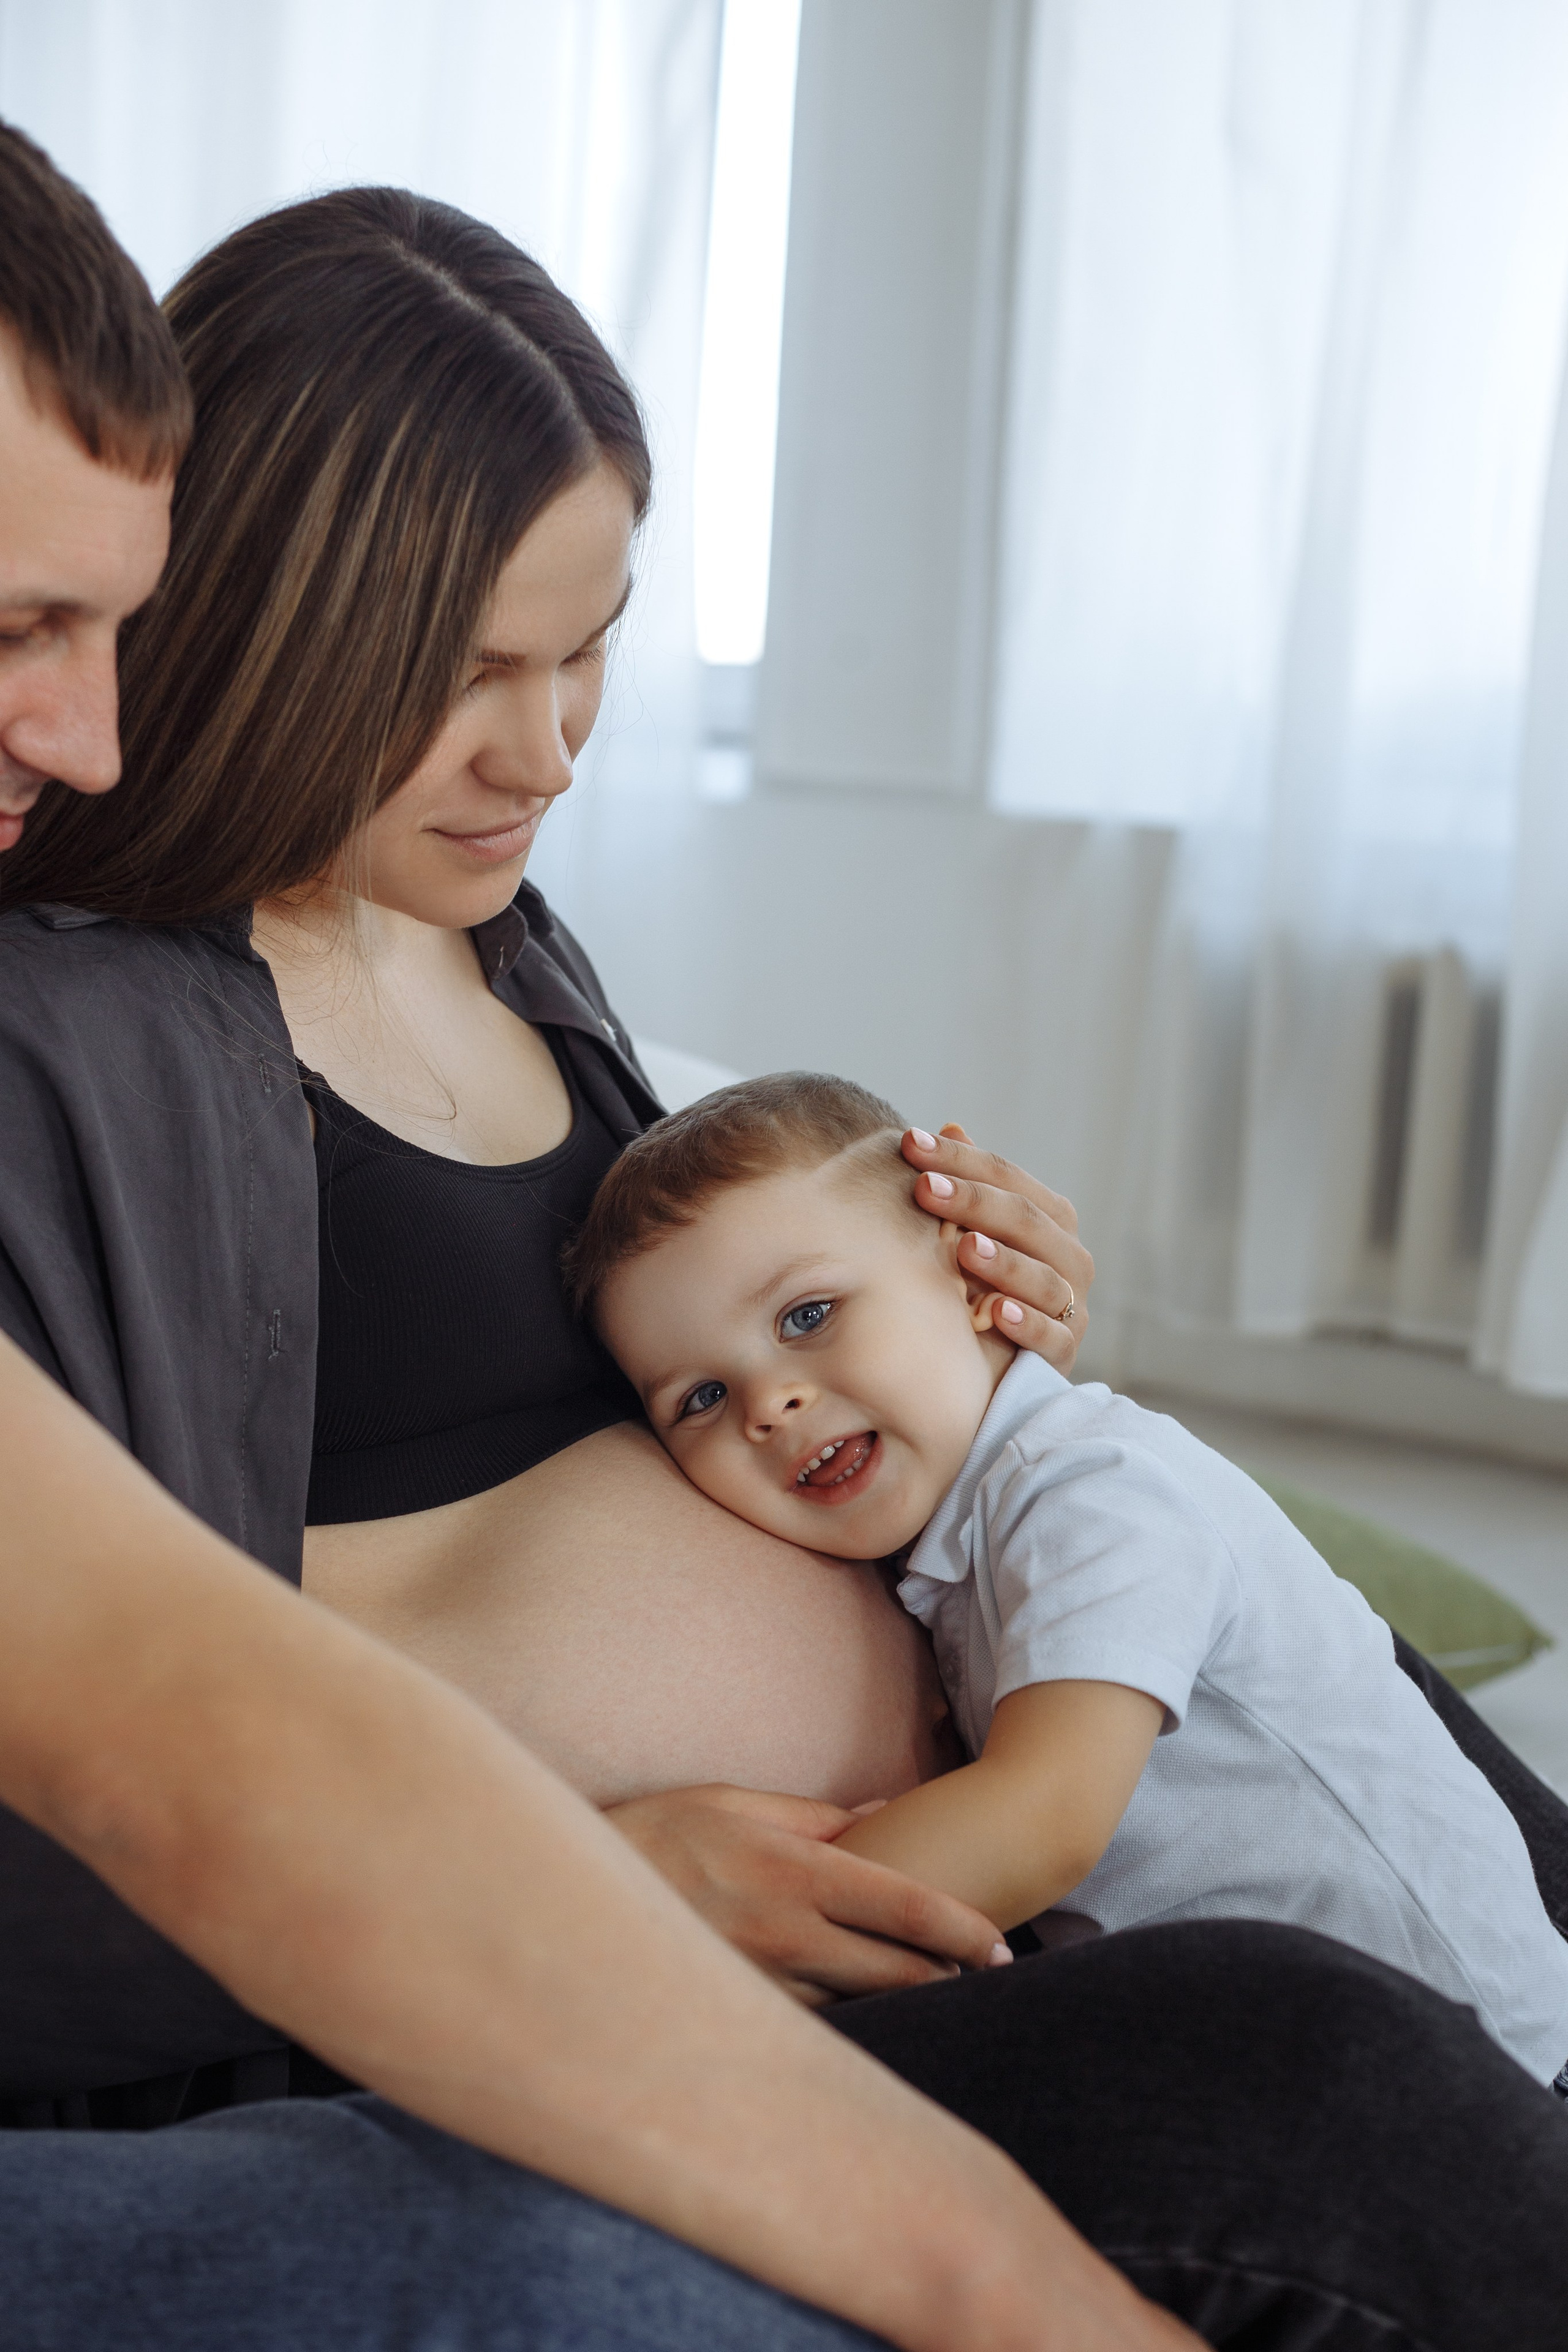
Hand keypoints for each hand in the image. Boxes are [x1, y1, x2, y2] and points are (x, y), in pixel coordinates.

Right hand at [604, 1783, 1008, 2004]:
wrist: (561, 1906)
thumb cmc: (651, 1837)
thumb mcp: (729, 1803)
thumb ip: (812, 1815)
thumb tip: (882, 1810)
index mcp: (790, 1874)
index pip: (903, 1906)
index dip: (962, 1930)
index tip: (1001, 1946)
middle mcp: (783, 1938)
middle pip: (898, 1972)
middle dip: (949, 1978)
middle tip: (988, 1978)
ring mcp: (761, 1991)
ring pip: (862, 2009)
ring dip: (903, 2005)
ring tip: (938, 1997)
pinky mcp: (738, 2026)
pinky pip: (813, 2032)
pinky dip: (850, 2026)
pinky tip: (865, 2023)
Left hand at [903, 1122, 1092, 1374]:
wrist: (1003, 1367)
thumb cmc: (982, 1286)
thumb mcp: (971, 1235)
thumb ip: (968, 1186)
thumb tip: (951, 1127)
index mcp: (1049, 1219)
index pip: (1008, 1177)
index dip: (960, 1160)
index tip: (910, 1143)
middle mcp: (1068, 1257)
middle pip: (1026, 1220)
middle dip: (974, 1201)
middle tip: (924, 1188)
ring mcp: (1070, 1306)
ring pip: (1043, 1278)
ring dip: (1004, 1262)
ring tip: (965, 1248)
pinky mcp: (1064, 1354)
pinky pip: (1051, 1337)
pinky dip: (1027, 1324)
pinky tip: (997, 1312)